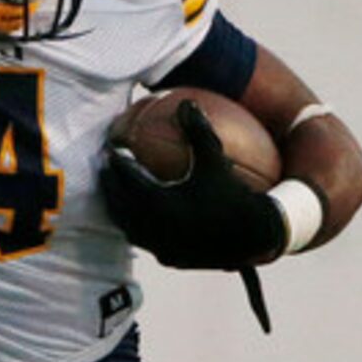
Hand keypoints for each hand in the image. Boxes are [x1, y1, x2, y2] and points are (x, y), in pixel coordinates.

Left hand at [100, 100, 286, 270]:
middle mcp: (155, 230)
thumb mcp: (215, 160)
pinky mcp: (169, 258)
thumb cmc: (235, 195)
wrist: (255, 237)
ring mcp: (160, 248)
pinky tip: (139, 217)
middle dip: (110, 185)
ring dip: (119, 209)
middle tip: (105, 168)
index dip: (118, 163)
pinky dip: (136, 227)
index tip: (112, 150)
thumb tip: (186, 103)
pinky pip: (144, 242)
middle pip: (120, 205)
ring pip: (128, 227)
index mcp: (161, 205)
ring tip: (115, 193)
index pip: (128, 180)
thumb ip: (198, 131)